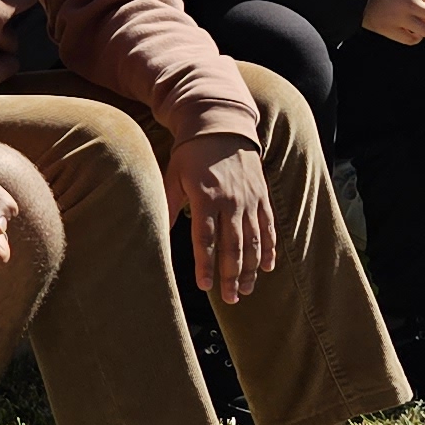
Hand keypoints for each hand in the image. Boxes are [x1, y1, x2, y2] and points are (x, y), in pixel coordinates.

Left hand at [168, 137, 277, 306]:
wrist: (221, 126)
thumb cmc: (190, 154)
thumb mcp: (173, 176)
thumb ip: (167, 206)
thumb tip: (156, 235)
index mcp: (206, 197)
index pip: (205, 239)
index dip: (205, 264)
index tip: (204, 286)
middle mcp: (231, 201)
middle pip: (232, 246)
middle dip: (232, 275)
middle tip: (231, 298)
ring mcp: (250, 199)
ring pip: (253, 241)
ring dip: (251, 268)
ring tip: (247, 290)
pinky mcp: (262, 196)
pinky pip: (268, 227)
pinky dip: (268, 248)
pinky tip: (267, 266)